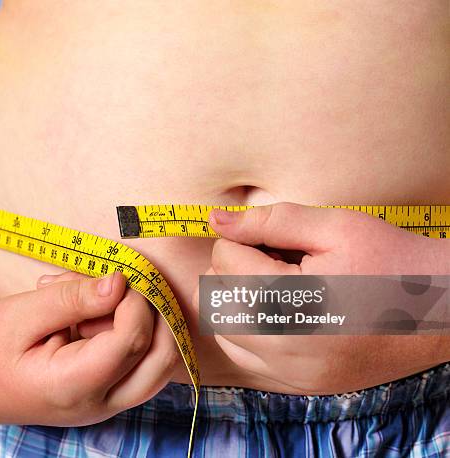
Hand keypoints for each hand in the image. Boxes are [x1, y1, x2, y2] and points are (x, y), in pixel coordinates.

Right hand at [0, 271, 178, 425]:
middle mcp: (99, 403)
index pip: (129, 342)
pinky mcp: (113, 391)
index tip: (115, 276)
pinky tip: (90, 313)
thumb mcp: (21, 314)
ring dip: (144, 321)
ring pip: (161, 362)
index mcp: (71, 387)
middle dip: (156, 313)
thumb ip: (72, 299)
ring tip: (94, 302)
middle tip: (123, 286)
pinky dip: (130, 328)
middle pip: (162, 359)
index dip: (134, 302)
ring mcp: (109, 402)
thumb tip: (120, 283)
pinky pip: (144, 359)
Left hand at [196, 202, 447, 393]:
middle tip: (273, 259)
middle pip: (215, 296)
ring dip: (236, 301)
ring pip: (224, 331)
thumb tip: (215, 221)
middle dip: (234, 269)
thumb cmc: (392, 260)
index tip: (273, 239)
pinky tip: (278, 313)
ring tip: (274, 284)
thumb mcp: (335, 227)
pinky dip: (248, 331)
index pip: (224, 259)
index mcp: (287, 300)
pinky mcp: (302, 385)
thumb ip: (269, 220)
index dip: (243, 239)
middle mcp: (282, 346)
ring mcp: (292, 373)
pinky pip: (248, 358)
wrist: (444, 310)